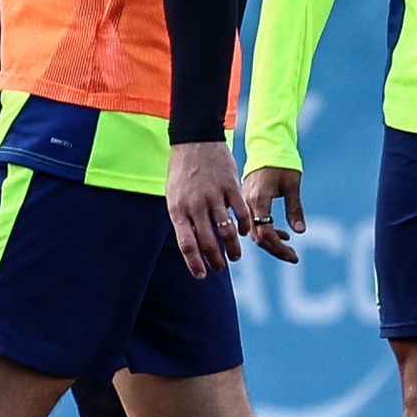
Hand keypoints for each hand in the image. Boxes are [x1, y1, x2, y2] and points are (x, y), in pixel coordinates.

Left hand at [161, 140, 244, 278]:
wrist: (195, 140)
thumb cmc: (182, 171)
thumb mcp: (174, 196)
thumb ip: (183, 219)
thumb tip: (193, 245)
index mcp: (178, 209)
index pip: (187, 244)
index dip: (195, 264)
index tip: (202, 276)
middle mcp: (196, 205)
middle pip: (208, 242)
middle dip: (215, 261)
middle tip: (220, 268)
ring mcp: (214, 196)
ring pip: (226, 231)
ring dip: (232, 248)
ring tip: (234, 256)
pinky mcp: (230, 187)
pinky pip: (240, 213)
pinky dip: (243, 226)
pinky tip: (242, 232)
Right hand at [238, 160, 304, 257]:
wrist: (266, 147)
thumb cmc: (282, 164)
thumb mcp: (292, 185)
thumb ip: (295, 208)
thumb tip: (300, 232)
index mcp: (258, 200)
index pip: (266, 233)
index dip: (279, 248)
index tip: (294, 256)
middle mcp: (248, 205)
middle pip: (258, 237)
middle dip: (276, 250)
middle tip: (294, 257)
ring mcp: (245, 204)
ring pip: (255, 233)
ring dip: (271, 243)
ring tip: (289, 249)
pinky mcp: (247, 202)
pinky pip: (254, 224)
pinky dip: (267, 232)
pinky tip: (282, 235)